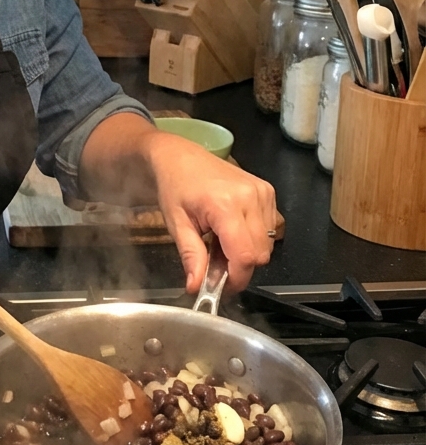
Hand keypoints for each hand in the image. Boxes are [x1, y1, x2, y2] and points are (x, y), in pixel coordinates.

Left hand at [145, 131, 277, 294]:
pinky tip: (232, 230)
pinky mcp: (268, 191)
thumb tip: (196, 287)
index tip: (220, 286)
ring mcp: (262, 192)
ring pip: (268, 244)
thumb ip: (191, 256)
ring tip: (220, 242)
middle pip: (260, 254)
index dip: (235, 278)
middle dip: (240, 267)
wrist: (180, 157)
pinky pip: (270, 228)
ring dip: (247, 252)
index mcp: (225, 205)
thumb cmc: (175, 186)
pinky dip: (254, 237)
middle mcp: (250, 197)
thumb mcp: (177, 224)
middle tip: (215, 262)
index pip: (245, 256)